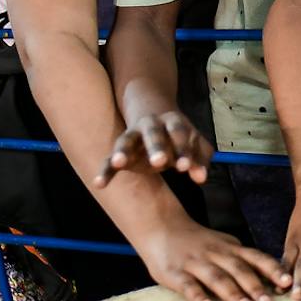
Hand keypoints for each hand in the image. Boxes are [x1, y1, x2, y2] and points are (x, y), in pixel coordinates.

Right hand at [99, 109, 214, 186]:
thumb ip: (199, 160)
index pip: (179, 133)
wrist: (154, 116)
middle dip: (156, 146)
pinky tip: (99, 183)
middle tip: (160, 162)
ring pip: (126, 140)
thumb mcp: (195, 145)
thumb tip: (201, 178)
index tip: (185, 168)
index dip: (183, 149)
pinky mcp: (120, 151)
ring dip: (123, 151)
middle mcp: (151, 125)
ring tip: (119, 163)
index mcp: (173, 122)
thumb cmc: (178, 137)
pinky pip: (109, 159)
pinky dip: (105, 170)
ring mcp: (133, 136)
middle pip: (153, 133)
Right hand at [134, 218, 289, 300]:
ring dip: (233, 293)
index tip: (288, 283)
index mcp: (231, 248)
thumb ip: (244, 260)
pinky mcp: (175, 273)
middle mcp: (216, 254)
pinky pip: (188, 285)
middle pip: (239, 269)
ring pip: (217, 277)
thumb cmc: (199, 243)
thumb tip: (272, 281)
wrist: (161, 226)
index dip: (272, 270)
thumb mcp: (224, 245)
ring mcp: (195, 263)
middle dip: (255, 286)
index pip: (256, 258)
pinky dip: (198, 296)